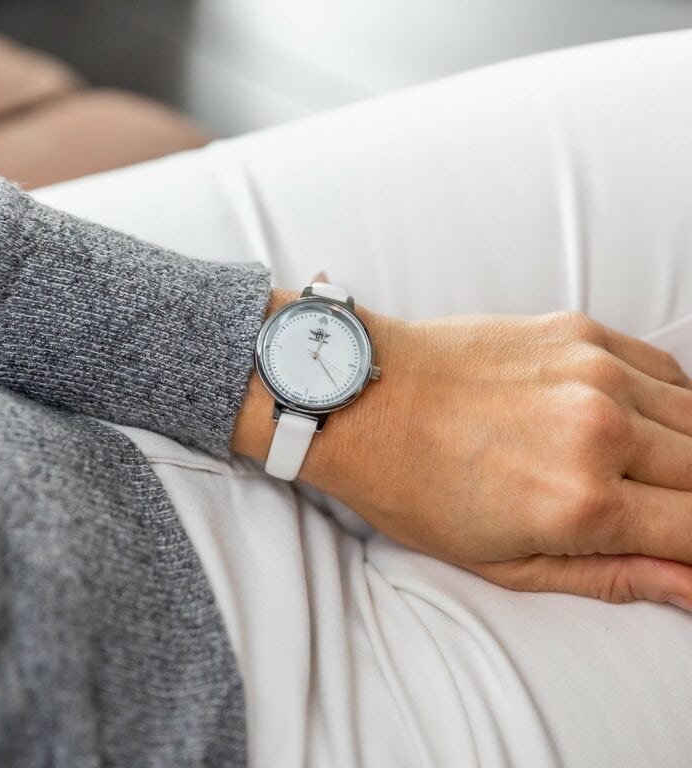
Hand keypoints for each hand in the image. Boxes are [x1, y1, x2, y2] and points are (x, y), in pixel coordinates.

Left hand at [234, 294, 691, 610]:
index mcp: (582, 502)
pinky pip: (666, 369)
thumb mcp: (501, 562)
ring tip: (638, 473)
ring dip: (685, 455)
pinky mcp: (580, 332)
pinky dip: (669, 403)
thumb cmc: (413, 486)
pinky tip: (634, 423)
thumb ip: (609, 576)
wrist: (363, 399)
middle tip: (647, 512)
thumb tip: (690, 587)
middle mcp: (602, 431)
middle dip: (691, 504)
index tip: (679, 548)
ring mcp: (594, 371)